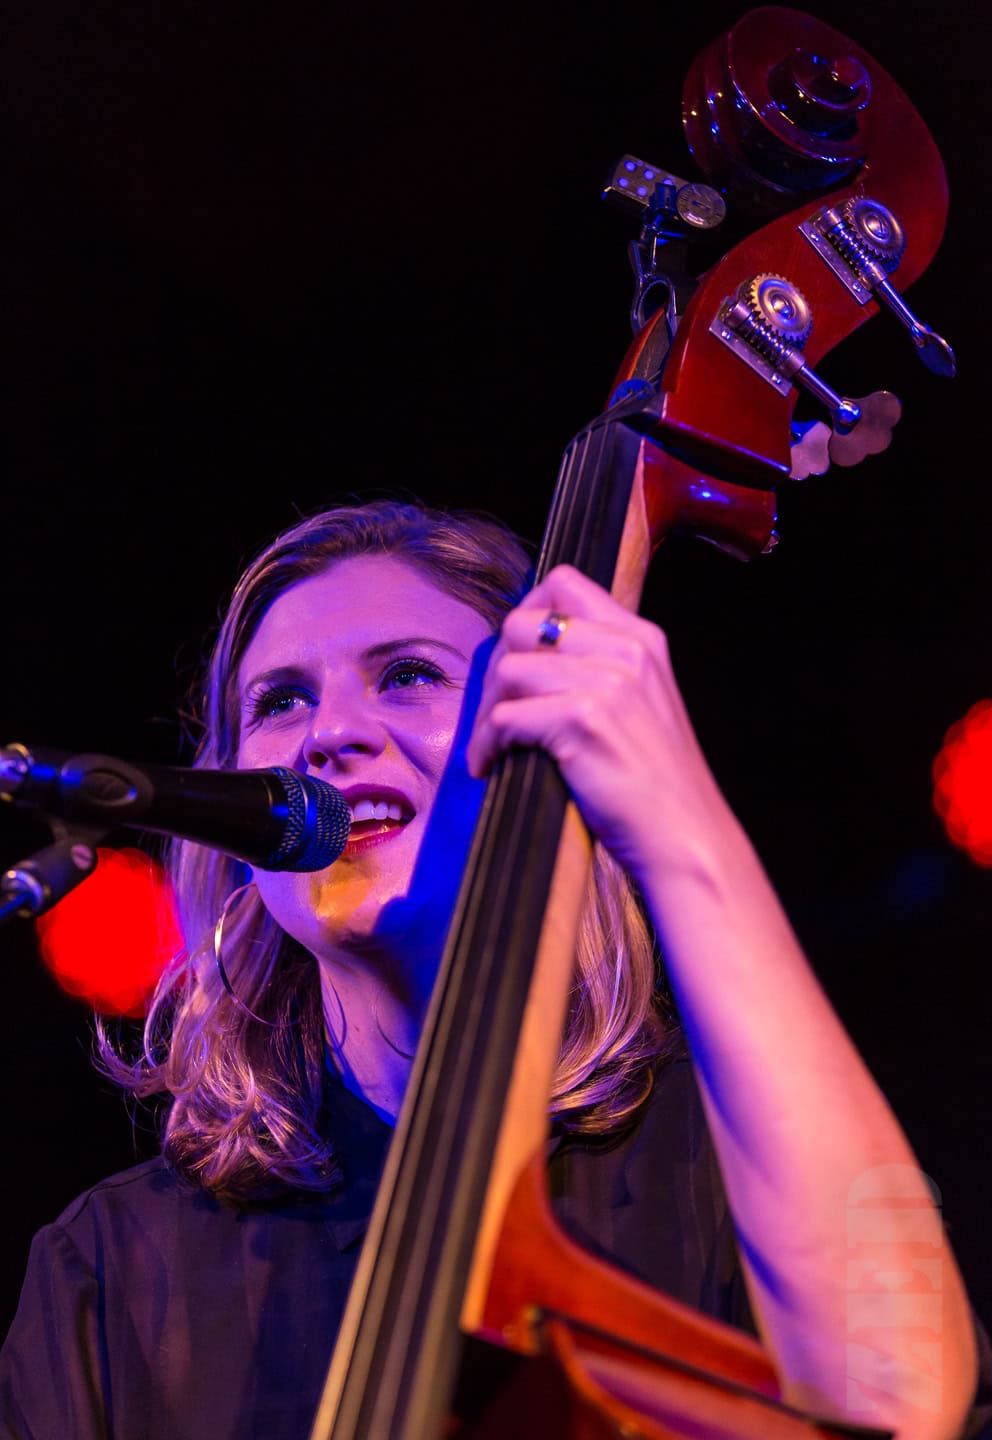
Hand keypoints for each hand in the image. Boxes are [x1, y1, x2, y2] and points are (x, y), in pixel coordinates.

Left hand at [466, 565, 729, 885]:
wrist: (685, 834)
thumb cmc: (655, 779)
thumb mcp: (642, 699)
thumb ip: (601, 665)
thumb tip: (528, 652)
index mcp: (641, 637)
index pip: (563, 583)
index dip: (526, 613)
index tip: (515, 654)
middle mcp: (626, 650)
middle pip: (521, 624)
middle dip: (497, 666)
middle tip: (497, 708)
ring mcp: (607, 683)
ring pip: (508, 670)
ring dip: (488, 710)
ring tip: (494, 743)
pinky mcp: (584, 721)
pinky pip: (505, 718)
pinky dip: (487, 744)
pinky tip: (490, 765)